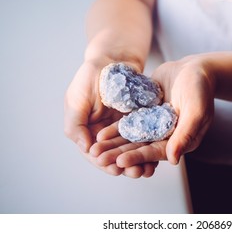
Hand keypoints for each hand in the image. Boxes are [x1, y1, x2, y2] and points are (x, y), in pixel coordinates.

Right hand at [64, 58, 159, 176]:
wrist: (113, 58)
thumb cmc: (90, 75)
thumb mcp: (76, 98)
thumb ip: (75, 124)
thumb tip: (85, 149)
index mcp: (86, 130)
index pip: (94, 153)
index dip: (104, 163)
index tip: (115, 169)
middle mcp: (103, 132)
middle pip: (114, 154)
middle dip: (125, 166)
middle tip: (138, 173)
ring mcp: (120, 128)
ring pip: (129, 149)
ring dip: (138, 160)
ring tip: (149, 169)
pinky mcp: (136, 121)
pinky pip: (141, 136)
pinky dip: (147, 146)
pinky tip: (156, 154)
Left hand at [97, 55, 214, 168]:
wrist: (194, 68)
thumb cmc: (200, 88)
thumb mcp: (196, 110)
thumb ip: (185, 134)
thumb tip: (173, 159)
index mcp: (180, 140)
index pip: (156, 152)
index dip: (137, 157)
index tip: (120, 161)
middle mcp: (166, 136)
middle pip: (140, 147)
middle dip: (119, 154)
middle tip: (99, 159)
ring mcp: (155, 125)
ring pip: (132, 138)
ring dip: (114, 144)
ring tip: (95, 150)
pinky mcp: (146, 114)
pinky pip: (129, 123)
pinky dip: (116, 129)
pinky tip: (101, 134)